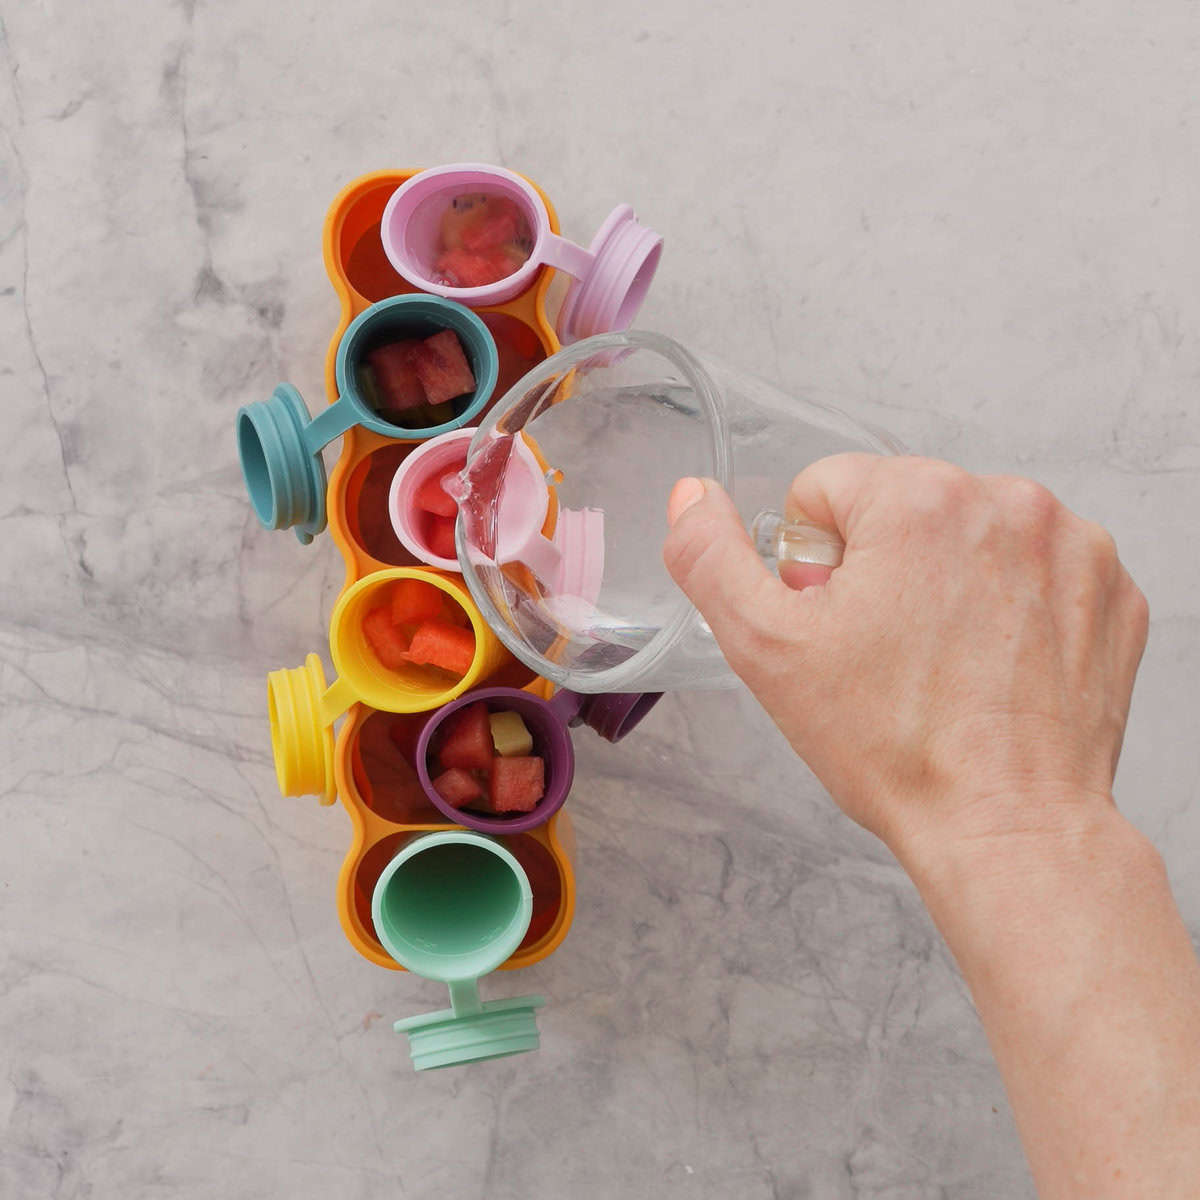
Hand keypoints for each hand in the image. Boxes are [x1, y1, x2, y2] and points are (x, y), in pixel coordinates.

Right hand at [662, 456, 1148, 860]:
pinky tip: (993, 665)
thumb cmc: (897, 747)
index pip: (824, 490)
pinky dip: (1010, 604)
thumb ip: (710, 557)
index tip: (839, 624)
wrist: (1008, 827)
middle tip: (884, 652)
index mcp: (917, 498)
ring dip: (945, 580)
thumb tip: (692, 497)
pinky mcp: (1111, 587)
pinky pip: (1033, 566)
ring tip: (942, 663)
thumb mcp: (765, 649)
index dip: (811, 565)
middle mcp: (1005, 500)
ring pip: (966, 534)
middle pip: (898, 507)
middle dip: (879, 567)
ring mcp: (1070, 543)